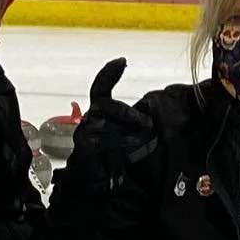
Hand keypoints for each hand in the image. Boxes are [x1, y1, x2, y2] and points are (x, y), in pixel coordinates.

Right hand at [73, 58, 155, 177]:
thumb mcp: (126, 132)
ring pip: (106, 124)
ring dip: (129, 132)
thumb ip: (133, 122)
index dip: (108, 74)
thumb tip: (154, 118)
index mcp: (99, 111)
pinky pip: (103, 141)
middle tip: (148, 124)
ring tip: (145, 137)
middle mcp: (89, 118)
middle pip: (105, 105)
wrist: (95, 178)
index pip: (100, 87)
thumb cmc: (112, 152)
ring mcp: (85, 132)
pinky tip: (134, 144)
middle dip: (128, 113)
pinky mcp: (85, 147)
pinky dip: (121, 142)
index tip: (122, 61)